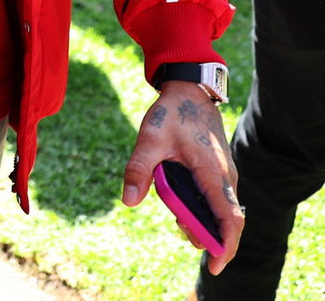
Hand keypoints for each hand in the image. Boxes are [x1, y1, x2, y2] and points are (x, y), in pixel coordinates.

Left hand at [121, 81, 243, 273]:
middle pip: (225, 221)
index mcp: (214, 175)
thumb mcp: (150, 138)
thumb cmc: (172, 113)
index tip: (215, 266)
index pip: (229, 220)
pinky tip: (181, 211)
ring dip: (202, 222)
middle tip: (183, 235)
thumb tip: (129, 201)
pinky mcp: (217, 172)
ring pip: (219, 211)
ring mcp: (224, 176)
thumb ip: (139, 169)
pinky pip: (215, 200)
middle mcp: (225, 179)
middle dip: (208, 237)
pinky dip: (202, 210)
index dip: (226, 246)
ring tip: (178, 219)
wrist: (188, 91)